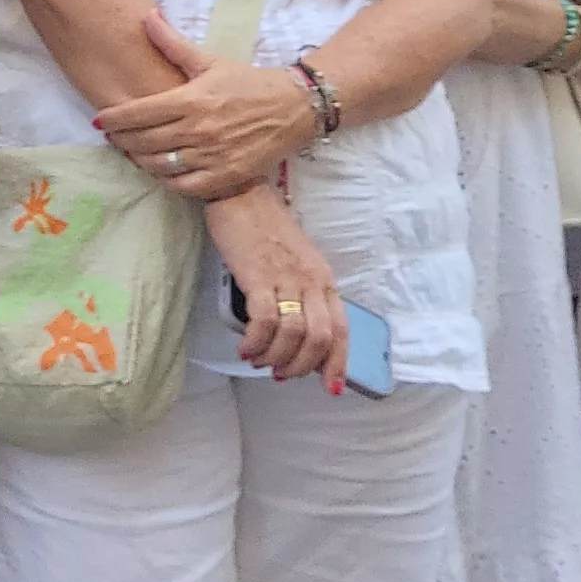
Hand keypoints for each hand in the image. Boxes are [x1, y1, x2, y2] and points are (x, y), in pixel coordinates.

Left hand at [92, 14, 320, 198]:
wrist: (295, 107)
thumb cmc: (248, 82)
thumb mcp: (210, 61)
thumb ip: (173, 43)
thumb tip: (147, 16)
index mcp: (191, 99)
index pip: (139, 112)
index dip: (114, 118)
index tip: (100, 120)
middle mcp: (199, 129)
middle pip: (143, 141)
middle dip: (121, 140)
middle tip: (112, 137)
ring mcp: (212, 155)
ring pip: (160, 165)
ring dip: (139, 161)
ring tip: (132, 152)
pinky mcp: (226, 176)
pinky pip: (184, 185)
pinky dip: (166, 180)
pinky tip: (159, 171)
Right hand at [200, 189, 346, 385]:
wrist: (240, 194)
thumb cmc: (264, 229)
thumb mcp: (296, 261)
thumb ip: (302, 293)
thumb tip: (297, 334)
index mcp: (324, 278)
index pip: (340, 330)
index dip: (338, 363)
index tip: (330, 386)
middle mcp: (311, 280)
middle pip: (319, 338)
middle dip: (300, 366)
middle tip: (280, 373)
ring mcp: (286, 278)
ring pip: (293, 334)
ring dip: (275, 357)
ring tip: (258, 360)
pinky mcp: (258, 276)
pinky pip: (264, 321)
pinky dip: (256, 342)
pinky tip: (245, 347)